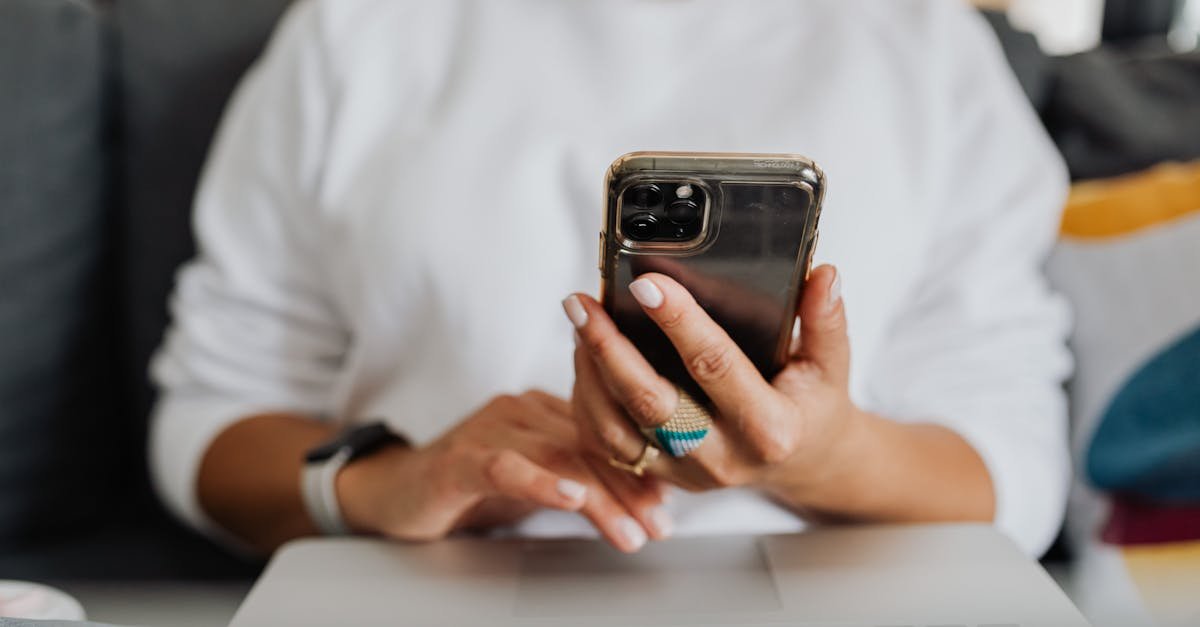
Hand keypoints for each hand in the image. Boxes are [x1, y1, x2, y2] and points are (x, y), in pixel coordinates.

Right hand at [336, 391, 671, 551]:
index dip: (639, 468)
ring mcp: (488, 430)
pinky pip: (505, 466)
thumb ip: (579, 477)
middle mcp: (519, 409)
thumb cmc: (468, 485)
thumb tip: (647, 495)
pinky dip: (541, 481)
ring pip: (557, 456)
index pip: (603, 434)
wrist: (392, 492)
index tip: (667, 504)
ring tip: (628, 530)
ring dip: (600, 496)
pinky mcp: (458, 459)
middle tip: (657, 523)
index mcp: (542, 408)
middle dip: (629, 487)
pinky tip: (569, 497)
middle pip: (588, 443)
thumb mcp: (533, 479)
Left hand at [564, 265, 865, 502]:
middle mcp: (723, 458)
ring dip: (588, 374)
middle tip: (583, 303)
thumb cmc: (812, 406)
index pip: (715, 367)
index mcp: (769, 428)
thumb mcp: (830, 364)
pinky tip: (582, 359)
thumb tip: (824, 275)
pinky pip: (609, 447)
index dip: (679, 323)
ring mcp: (688, 473)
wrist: (804, 462)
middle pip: (651, 403)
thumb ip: (825, 320)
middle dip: (609, 349)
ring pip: (617, 429)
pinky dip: (588, 402)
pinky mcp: (663, 477)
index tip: (647, 283)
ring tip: (578, 323)